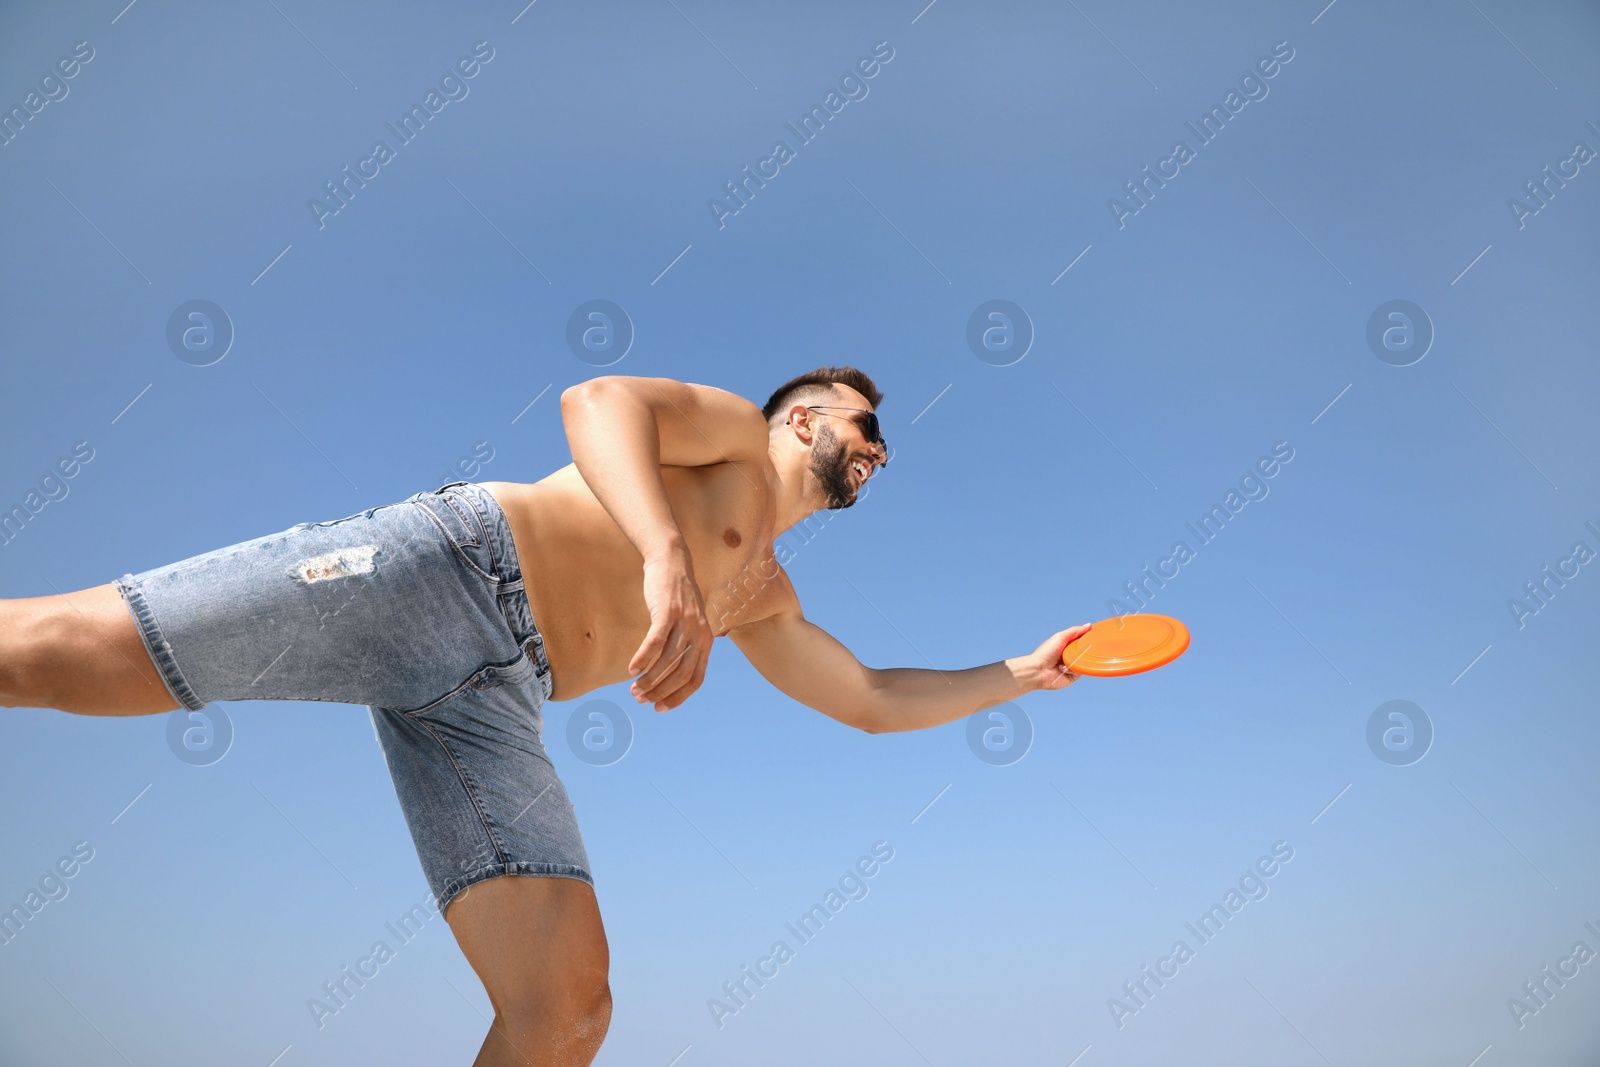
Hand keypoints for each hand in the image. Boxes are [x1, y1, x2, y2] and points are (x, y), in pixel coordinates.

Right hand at [629, 551, 713, 711]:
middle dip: (660, 692)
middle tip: (640, 699)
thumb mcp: (688, 623)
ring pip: (668, 662)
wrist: (672, 561)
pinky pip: (655, 642)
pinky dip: (644, 658)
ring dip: (650, 680)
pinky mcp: (669, 611)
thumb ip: (683, 646)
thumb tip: (666, 676)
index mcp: (706, 641)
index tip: (659, 708)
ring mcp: (685, 623)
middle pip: (681, 675)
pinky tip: (632, 669)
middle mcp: (700, 634)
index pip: (695, 680)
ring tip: (634, 689)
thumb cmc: (676, 597)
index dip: (677, 698)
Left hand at [1012, 623, 1094, 692]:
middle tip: (1079, 650)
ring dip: (1075, 661)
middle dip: (1084, 651)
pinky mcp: (1072, 677)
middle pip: (1085, 652)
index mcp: (1067, 645)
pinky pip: (1080, 672)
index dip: (1088, 638)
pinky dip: (1072, 669)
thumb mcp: (1060, 637)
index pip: (1082, 641)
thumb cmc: (1045, 653)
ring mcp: (1072, 666)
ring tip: (1065, 660)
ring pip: (1084, 662)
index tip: (1094, 635)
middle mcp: (1070, 656)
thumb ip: (1075, 631)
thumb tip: (1088, 625)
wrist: (1038, 670)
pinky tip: (1062, 668)